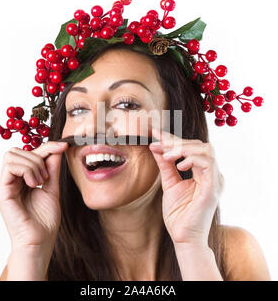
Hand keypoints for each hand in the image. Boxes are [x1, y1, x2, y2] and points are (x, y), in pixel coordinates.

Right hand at [0, 141, 67, 255]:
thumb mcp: (52, 187)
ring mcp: (6, 186)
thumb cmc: (45, 220)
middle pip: (17, 150)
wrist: (40, 241)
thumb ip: (52, 169)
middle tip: (46, 176)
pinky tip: (34, 184)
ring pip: (12, 155)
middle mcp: (12, 180)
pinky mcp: (2, 193)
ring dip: (32, 164)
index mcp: (22, 179)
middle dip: (37, 156)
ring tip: (41, 181)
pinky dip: (26, 170)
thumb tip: (57, 148)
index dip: (47, 146)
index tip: (63, 146)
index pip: (29, 153)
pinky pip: (10, 167)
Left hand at [149, 128, 223, 246]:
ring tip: (166, 156)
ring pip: (206, 150)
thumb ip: (165, 165)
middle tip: (157, 143)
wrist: (183, 237)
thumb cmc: (178, 214)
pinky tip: (179, 166)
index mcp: (202, 172)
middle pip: (199, 145)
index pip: (191, 148)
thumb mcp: (169, 183)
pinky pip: (208, 163)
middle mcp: (211, 174)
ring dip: (183, 149)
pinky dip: (192, 159)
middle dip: (176, 142)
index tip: (155, 133)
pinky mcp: (213, 188)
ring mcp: (214, 180)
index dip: (173, 138)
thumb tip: (156, 147)